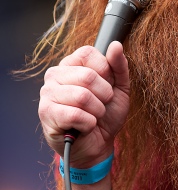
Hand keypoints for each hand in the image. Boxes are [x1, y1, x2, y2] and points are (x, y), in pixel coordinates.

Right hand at [38, 41, 129, 166]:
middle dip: (104, 95)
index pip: (87, 53)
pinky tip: (84, 126)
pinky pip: (75, 115)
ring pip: (82, 96)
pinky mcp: (46, 113)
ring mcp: (48, 93)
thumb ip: (119, 65)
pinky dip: (88, 123)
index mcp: (71, 63)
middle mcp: (55, 74)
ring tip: (93, 116)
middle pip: (87, 76)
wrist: (99, 144)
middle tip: (101, 105)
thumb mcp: (120, 88)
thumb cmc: (107, 114)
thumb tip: (116, 45)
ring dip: (97, 111)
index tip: (107, 85)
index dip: (105, 70)